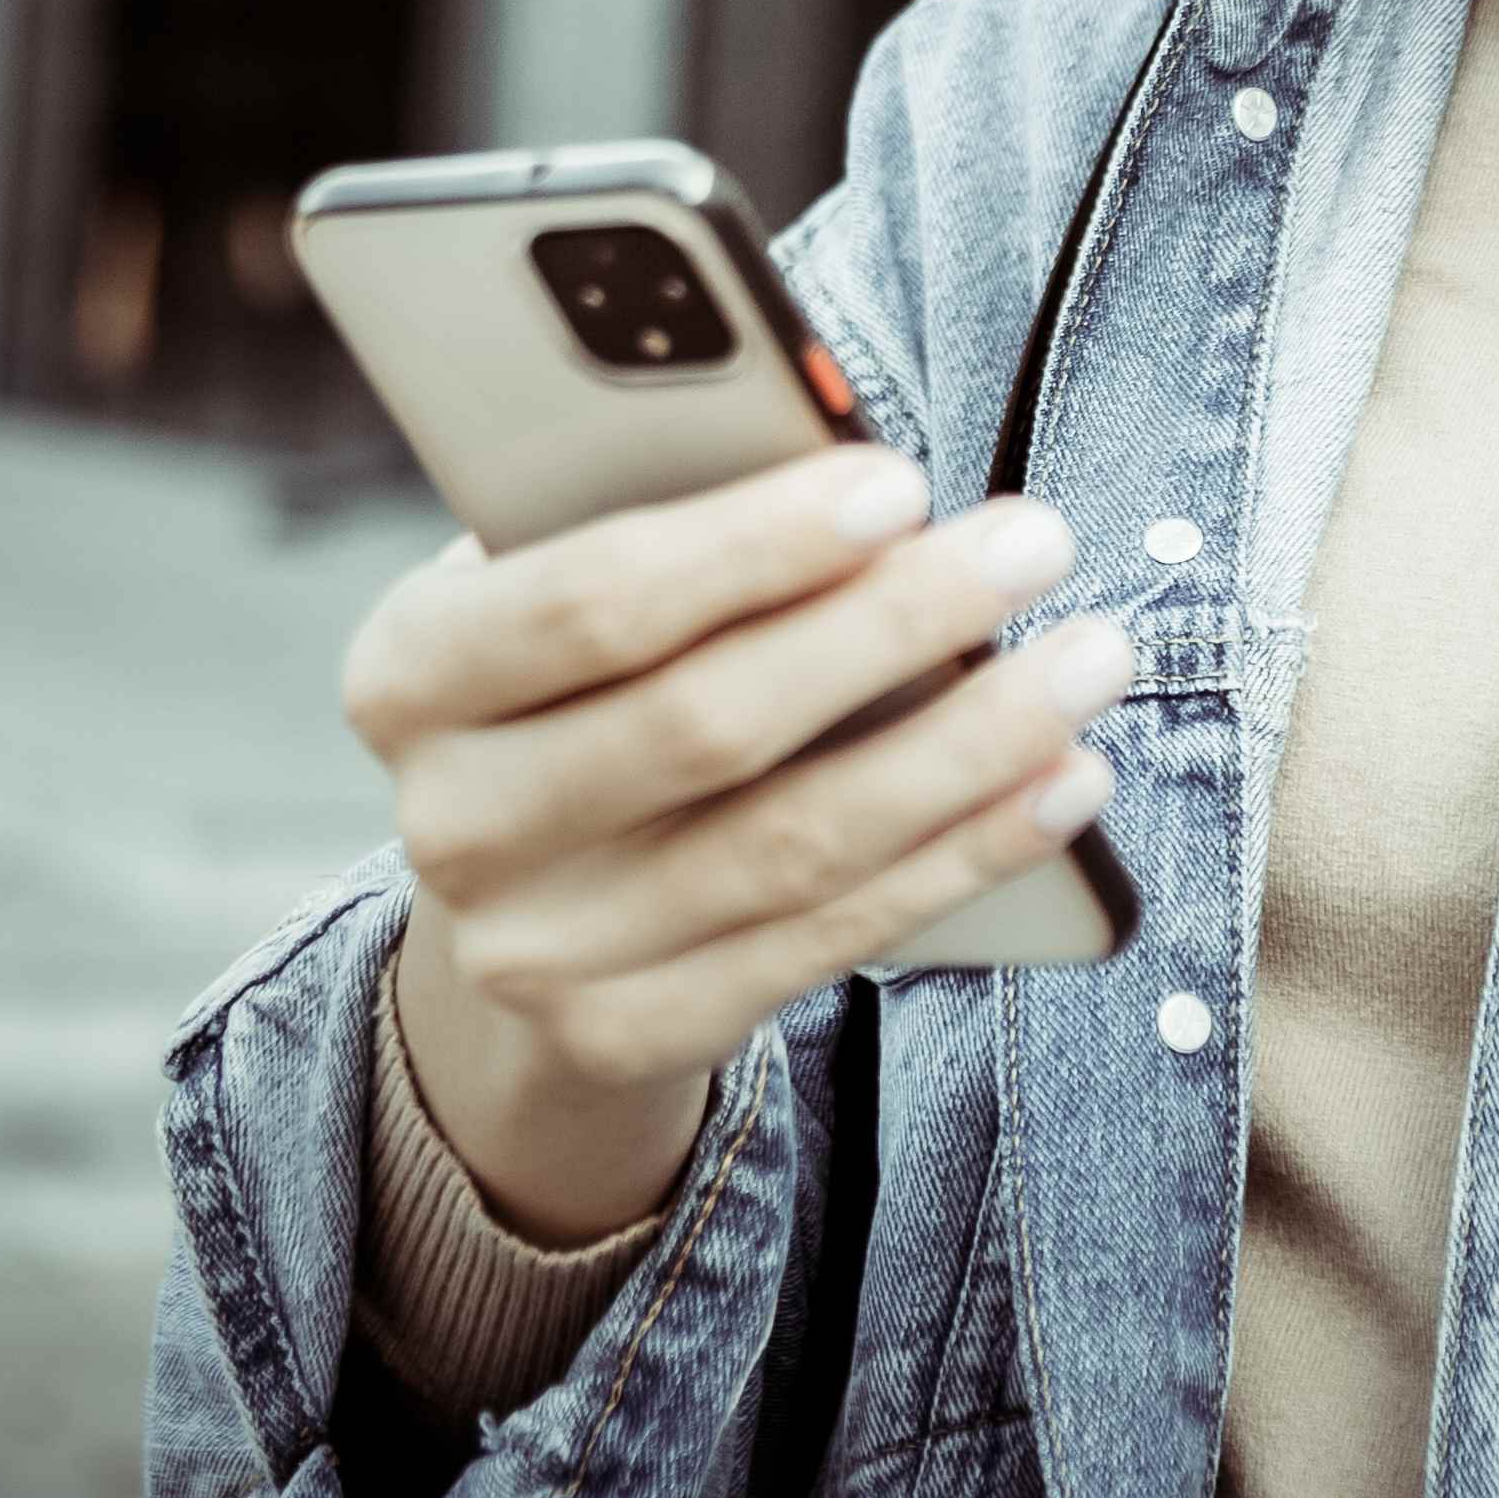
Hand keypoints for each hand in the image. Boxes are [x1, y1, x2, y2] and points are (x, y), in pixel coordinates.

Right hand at [340, 447, 1133, 1237]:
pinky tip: (1065, 781)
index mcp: (407, 671)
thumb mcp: (567, 576)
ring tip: (1091, 657)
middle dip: (894, 624)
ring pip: (789, 843)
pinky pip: (824, 943)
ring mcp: (530, 952)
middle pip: (706, 724)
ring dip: (968, 745)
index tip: (902, 480)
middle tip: (1038, 540)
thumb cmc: (588, 671)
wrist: (523, 892)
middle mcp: (448, 823)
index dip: (753, 546)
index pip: (588, 604)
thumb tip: (847, 462)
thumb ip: (660, 516)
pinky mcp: (622, 1035)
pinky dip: (964, 856)